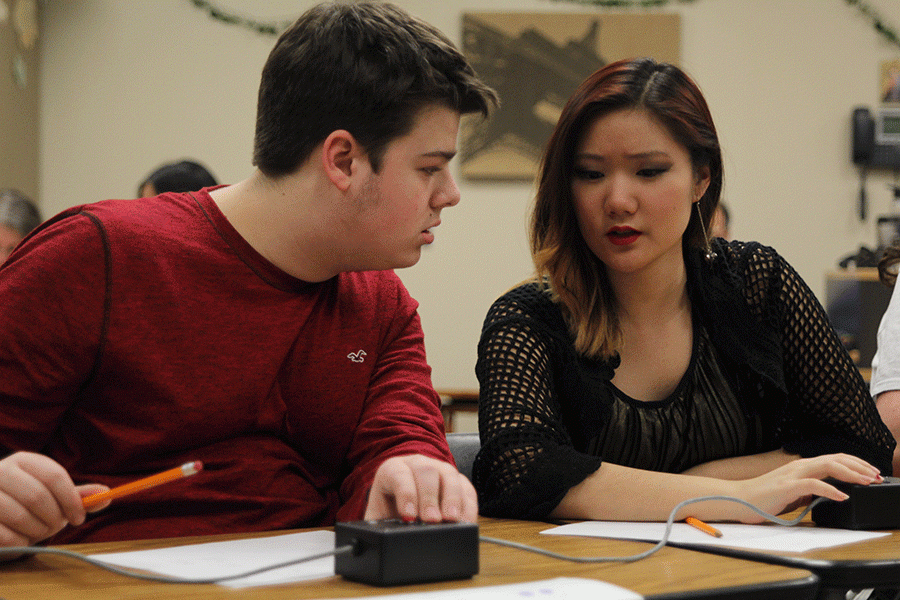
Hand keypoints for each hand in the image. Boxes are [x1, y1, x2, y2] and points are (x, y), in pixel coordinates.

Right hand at [0, 452, 108, 549]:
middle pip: (37, 496)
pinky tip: (23, 538)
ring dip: (38, 530)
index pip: (54, 476)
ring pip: (20, 515)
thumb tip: (107, 494)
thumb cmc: (26, 504)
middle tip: (57, 527)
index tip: (79, 517)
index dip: (71, 500)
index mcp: (25, 461)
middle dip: (54, 518)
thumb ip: (75, 495)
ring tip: (40, 531)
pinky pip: (5, 534)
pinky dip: (21, 541)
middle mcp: (1, 471)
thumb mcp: (51, 495)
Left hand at [364, 454, 476, 522]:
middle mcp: (417, 464)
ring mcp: (439, 469)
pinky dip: (467, 505)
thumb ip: (376, 525)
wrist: (401, 499)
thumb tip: (378, 539)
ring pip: (449, 475)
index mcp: (393, 469)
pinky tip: (465, 521)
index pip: (399, 475)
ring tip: (451, 520)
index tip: (408, 516)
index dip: (406, 494)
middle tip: (431, 520)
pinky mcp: (457, 481)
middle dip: (429, 498)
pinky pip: (466, 488)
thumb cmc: (389, 507)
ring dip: (452, 499)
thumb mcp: (377, 515)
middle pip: (427, 472)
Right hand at [732, 453, 881, 522]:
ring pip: (828, 465)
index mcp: (801, 466)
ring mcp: (793, 474)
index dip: (855, 463)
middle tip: (877, 475)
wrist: (739, 499)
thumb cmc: (763, 498)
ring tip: (867, 482)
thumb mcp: (793, 492)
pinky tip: (843, 496)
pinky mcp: (787, 486)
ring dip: (851, 473)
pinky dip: (831, 489)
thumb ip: (810, 490)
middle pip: (836, 458)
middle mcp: (799, 465)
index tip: (871, 472)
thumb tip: (831, 493)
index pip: (834, 458)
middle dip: (860, 466)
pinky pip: (813, 484)